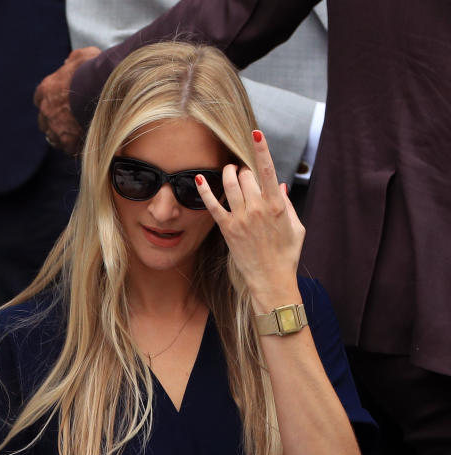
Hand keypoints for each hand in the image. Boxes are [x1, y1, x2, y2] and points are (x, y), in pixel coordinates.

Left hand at [34, 47, 100, 154]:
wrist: (105, 88)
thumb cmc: (94, 70)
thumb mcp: (83, 56)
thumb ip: (72, 61)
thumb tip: (68, 63)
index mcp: (46, 89)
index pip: (40, 98)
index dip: (50, 100)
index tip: (58, 102)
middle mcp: (46, 109)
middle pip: (44, 120)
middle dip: (53, 121)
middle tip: (68, 121)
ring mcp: (55, 127)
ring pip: (53, 137)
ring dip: (62, 136)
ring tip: (77, 134)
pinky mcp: (67, 141)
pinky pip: (67, 148)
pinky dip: (74, 147)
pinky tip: (84, 143)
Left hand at [195, 130, 304, 311]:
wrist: (271, 280)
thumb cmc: (287, 254)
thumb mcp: (296, 227)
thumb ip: (286, 204)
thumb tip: (278, 185)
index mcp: (277, 206)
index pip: (268, 171)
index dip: (261, 150)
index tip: (256, 133)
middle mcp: (258, 209)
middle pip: (246, 176)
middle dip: (245, 170)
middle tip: (245, 172)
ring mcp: (241, 219)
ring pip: (230, 186)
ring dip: (227, 174)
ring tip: (229, 171)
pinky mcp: (227, 229)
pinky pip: (213, 205)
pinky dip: (205, 191)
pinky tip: (198, 179)